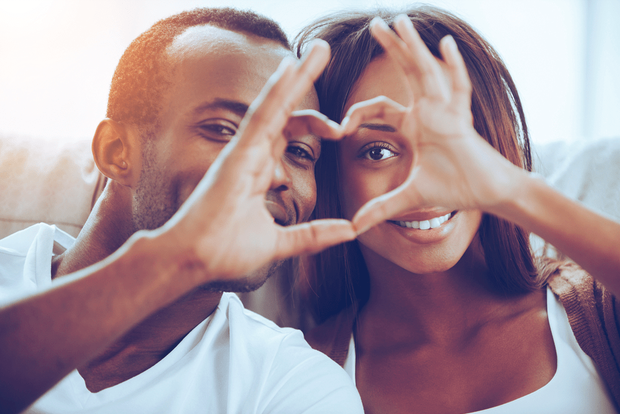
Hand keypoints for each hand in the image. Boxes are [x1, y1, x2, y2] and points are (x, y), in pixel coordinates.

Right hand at [155, 41, 355, 279]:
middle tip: (324, 53)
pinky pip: (260, 117)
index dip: (315, 125)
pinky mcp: (237, 155)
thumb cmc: (225, 251)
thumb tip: (350, 231)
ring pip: (274, 105)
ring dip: (296, 76)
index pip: (288, 133)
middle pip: (284, 111)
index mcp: (259, 170)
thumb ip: (313, 235)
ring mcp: (243, 152)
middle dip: (304, 83)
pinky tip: (291, 67)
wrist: (194, 261)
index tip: (341, 131)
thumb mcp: (280, 243)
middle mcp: (252, 155)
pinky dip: (276, 92)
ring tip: (318, 50)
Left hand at [345, 16, 523, 233]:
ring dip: (414, 47)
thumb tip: (354, 228)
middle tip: (375, 24)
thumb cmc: (455, 188)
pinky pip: (458, 89)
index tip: (339, 126)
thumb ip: (382, 208)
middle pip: (406, 73)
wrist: (488, 194)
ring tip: (400, 21)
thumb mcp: (410, 198)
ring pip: (427, 72)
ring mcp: (446, 112)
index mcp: (413, 126)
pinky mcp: (461, 120)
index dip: (358, 113)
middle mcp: (428, 112)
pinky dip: (453, 68)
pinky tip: (445, 44)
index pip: (379, 108)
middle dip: (392, 48)